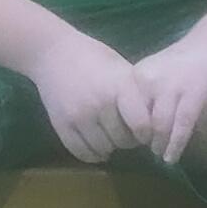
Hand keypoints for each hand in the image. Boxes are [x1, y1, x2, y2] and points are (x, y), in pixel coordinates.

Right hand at [26, 28, 147, 164]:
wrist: (52, 52)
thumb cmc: (93, 57)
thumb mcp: (121, 68)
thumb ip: (136, 93)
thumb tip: (154, 123)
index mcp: (119, 86)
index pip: (141, 125)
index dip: (147, 134)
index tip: (145, 133)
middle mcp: (100, 103)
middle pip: (123, 140)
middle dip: (128, 141)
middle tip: (126, 135)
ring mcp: (79, 116)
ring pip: (103, 148)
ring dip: (110, 148)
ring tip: (110, 138)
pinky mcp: (62, 124)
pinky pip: (81, 152)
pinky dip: (92, 155)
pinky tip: (96, 147)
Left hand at [125, 33, 206, 165]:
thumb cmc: (182, 64)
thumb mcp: (154, 75)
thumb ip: (144, 97)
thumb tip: (133, 128)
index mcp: (138, 75)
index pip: (124, 110)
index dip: (128, 129)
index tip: (131, 142)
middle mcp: (151, 80)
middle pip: (140, 120)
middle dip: (143, 139)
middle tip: (148, 151)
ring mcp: (173, 86)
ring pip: (160, 126)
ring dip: (160, 145)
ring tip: (161, 155)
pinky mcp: (195, 94)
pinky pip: (182, 126)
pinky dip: (176, 145)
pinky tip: (173, 157)